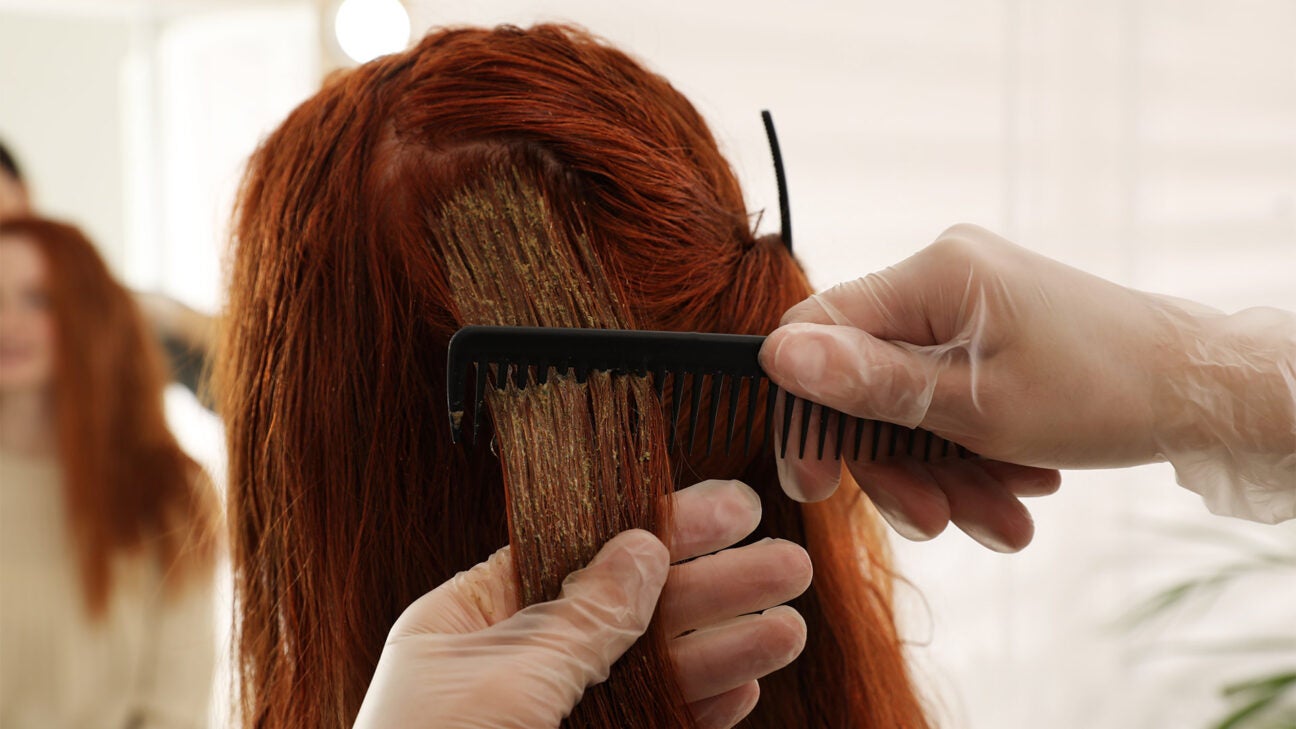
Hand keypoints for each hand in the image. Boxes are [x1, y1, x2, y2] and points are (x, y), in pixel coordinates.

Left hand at [353, 479, 811, 728]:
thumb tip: (640, 546)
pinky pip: (650, 726)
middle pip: (630, 610)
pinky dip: (696, 710)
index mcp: (470, 620)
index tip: (729, 509)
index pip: (578, 550)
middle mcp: (514, 664)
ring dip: (721, 649)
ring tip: (789, 627)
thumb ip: (582, 617)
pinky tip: (745, 689)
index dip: (657, 526)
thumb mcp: (508, 676)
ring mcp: (552, 719)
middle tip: (787, 565)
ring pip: (650, 673)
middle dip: (711, 588)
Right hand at [761, 223, 1293, 546]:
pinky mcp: (992, 333)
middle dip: (898, 462)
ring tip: (1000, 522)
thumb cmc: (1103, 392)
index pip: (817, 329)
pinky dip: (971, 450)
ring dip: (943, 471)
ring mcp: (969, 305)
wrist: (1205, 391)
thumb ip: (871, 383)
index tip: (817, 484)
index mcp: (932, 275)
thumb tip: (777, 355)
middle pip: (867, 379)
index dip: (805, 411)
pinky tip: (1016, 489)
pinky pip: (950, 396)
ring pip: (910, 399)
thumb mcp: (976, 406)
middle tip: (934, 522)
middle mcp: (942, 278)